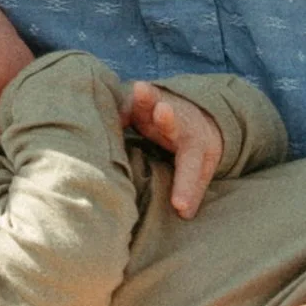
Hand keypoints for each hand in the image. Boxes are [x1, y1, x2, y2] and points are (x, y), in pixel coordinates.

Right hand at [122, 80, 227, 218]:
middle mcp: (178, 123)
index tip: (181, 206)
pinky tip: (103, 110)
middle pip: (175, 121)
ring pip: (151, 101)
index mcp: (195, 144)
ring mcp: (157, 108)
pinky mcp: (139, 103)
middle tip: (164, 111)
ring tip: (138, 90)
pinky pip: (127, 103)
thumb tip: (184, 215)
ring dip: (143, 98)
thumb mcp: (203, 166)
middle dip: (168, 117)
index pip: (192, 167)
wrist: (196, 112)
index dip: (186, 187)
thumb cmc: (196, 147)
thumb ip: (192, 188)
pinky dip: (117, 106)